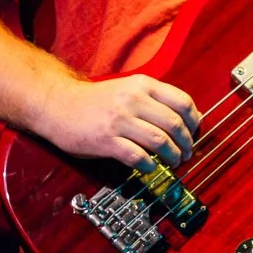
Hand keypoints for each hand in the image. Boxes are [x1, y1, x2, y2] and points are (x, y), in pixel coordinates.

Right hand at [33, 74, 200, 170]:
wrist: (58, 104)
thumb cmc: (98, 100)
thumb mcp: (129, 89)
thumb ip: (157, 99)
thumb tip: (193, 115)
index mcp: (142, 85)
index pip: (182, 102)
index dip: (194, 121)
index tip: (194, 132)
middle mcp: (132, 100)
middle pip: (174, 124)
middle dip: (186, 142)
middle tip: (187, 153)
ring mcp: (119, 120)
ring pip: (160, 141)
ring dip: (172, 156)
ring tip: (174, 162)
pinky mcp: (106, 140)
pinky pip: (138, 156)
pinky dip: (150, 165)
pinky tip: (151, 167)